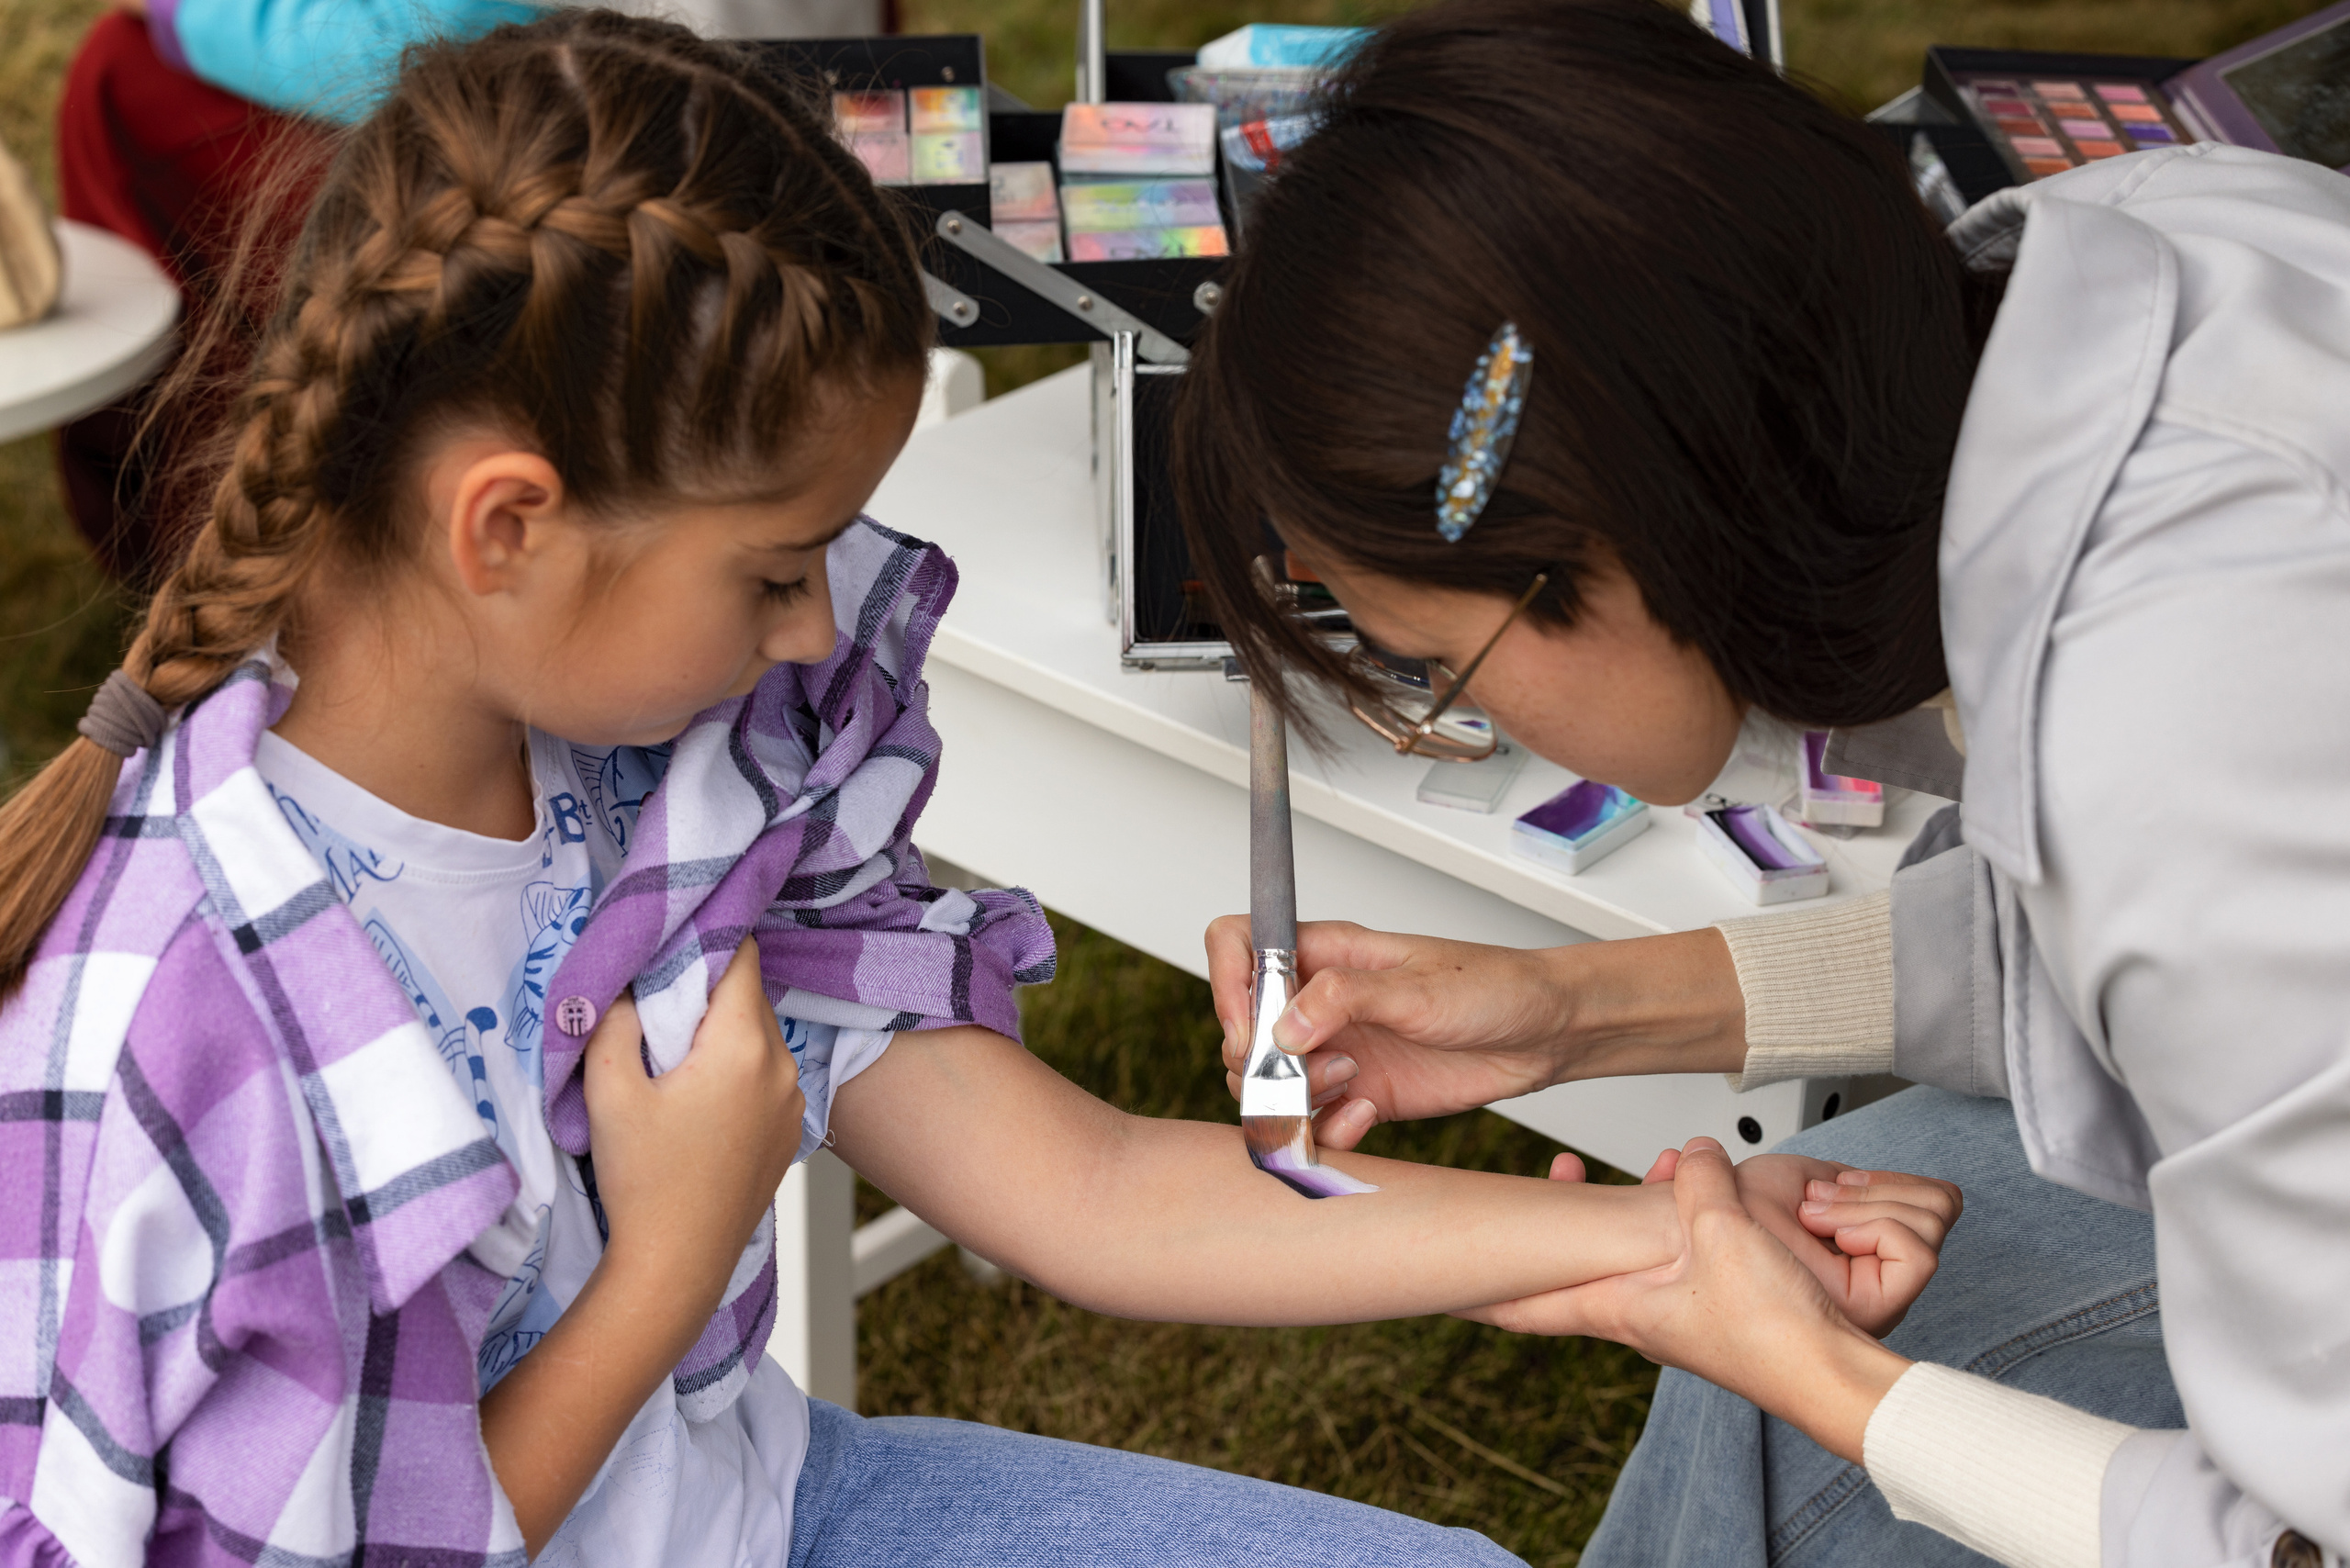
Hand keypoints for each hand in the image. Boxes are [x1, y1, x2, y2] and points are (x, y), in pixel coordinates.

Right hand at [487, 939, 806, 1556]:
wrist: (675, 1270)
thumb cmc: (642, 1181)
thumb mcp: (610, 1091)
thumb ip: (615, 1020)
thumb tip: (625, 980)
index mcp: (746, 1046)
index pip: (738, 956)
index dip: (703, 935)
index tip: (671, 927)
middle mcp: (785, 1067)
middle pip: (745, 996)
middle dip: (701, 989)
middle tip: (650, 997)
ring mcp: (794, 1103)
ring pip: (754, 1037)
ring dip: (716, 1033)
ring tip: (665, 1055)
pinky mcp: (789, 1134)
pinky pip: (762, 1077)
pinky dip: (731, 1070)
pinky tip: (689, 1097)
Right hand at [1207, 916, 1746, 1149]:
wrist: (1547, 1034)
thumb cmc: (1496, 987)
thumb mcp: (1422, 986)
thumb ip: (1347, 999)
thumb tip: (1282, 1023)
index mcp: (1326, 953)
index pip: (1239, 946)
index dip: (1228, 985)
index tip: (1253, 1029)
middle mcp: (1320, 1001)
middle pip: (1241, 1029)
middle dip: (1263, 1062)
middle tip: (1312, 1070)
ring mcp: (1336, 1050)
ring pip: (1267, 1083)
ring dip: (1296, 1098)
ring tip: (1354, 1085)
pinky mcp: (1359, 1094)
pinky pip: (1313, 1122)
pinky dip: (1328, 1130)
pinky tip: (1368, 1116)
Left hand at [1504, 1145, 1958, 1337]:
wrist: (1828, 1373)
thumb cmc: (1772, 1330)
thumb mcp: (1722, 1233)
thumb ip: (1700, 1181)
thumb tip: (1696, 1151)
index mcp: (1621, 1308)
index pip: (1532, 1303)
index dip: (1487, 1291)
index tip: (1451, 1282)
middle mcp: (1640, 1315)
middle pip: (1578, 1263)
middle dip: (1569, 1211)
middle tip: (1563, 1172)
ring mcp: (1676, 1312)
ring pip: (1631, 1251)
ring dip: (1636, 1206)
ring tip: (1663, 1164)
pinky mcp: (1714, 1306)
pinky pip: (1677, 1251)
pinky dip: (1680, 1218)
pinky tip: (1707, 1195)